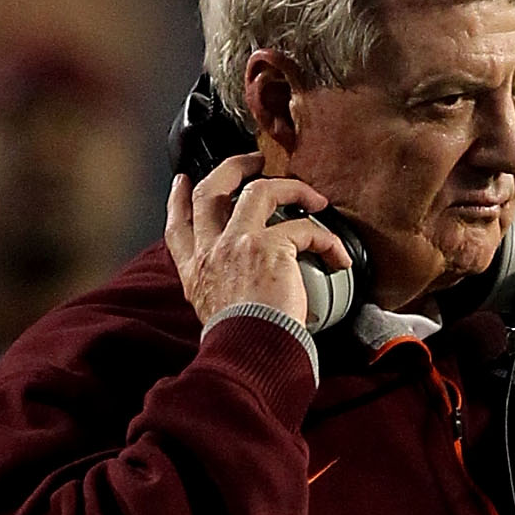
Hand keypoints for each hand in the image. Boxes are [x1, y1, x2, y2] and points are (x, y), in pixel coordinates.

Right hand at [166, 156, 350, 331]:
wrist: (249, 354)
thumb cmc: (240, 345)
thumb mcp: (214, 316)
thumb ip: (221, 294)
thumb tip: (242, 295)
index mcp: (195, 270)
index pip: (177, 225)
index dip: (178, 199)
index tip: (184, 182)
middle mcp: (210, 250)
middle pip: (212, 190)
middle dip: (233, 168)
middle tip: (253, 161)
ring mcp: (236, 243)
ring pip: (258, 190)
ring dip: (289, 187)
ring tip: (311, 196)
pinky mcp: (268, 246)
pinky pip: (304, 227)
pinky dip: (326, 239)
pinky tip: (337, 255)